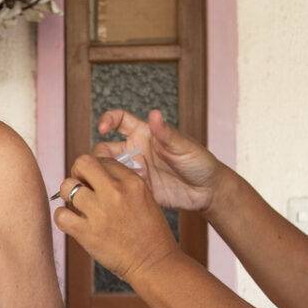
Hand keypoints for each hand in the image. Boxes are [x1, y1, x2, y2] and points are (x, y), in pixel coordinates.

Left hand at [53, 154, 181, 284]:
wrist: (153, 263)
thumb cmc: (150, 233)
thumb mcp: (145, 198)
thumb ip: (124, 183)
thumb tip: (99, 173)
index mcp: (132, 181)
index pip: (103, 160)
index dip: (95, 169)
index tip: (95, 181)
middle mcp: (115, 192)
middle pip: (82, 163)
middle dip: (78, 173)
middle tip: (80, 186)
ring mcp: (99, 212)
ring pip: (67, 187)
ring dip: (68, 196)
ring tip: (76, 206)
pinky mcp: (87, 232)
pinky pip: (60, 215)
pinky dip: (62, 217)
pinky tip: (71, 221)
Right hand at [93, 109, 224, 212]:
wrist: (208, 191)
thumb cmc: (199, 161)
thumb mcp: (183, 146)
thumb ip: (166, 133)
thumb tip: (154, 114)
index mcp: (144, 133)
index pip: (119, 120)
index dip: (107, 120)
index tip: (102, 129)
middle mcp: (136, 150)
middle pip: (105, 148)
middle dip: (99, 155)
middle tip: (106, 165)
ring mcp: (135, 170)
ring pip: (108, 169)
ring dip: (105, 174)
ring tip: (115, 181)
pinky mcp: (137, 188)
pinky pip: (119, 188)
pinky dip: (116, 190)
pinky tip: (124, 194)